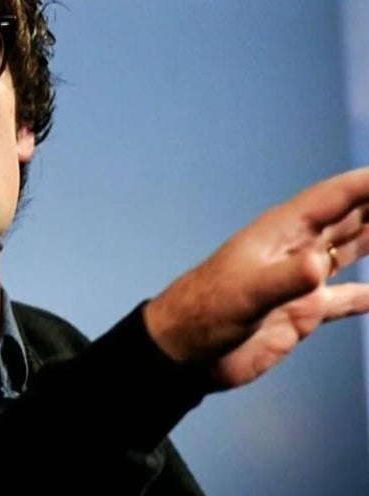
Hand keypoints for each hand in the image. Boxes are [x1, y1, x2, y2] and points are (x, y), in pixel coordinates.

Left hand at [144, 166, 368, 387]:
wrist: (184, 352)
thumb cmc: (204, 314)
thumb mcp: (245, 294)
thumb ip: (283, 279)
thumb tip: (319, 266)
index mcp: (281, 234)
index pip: (333, 198)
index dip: (366, 183)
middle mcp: (296, 251)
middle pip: (350, 218)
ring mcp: (301, 281)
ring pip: (352, 251)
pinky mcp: (303, 312)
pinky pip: (348, 298)